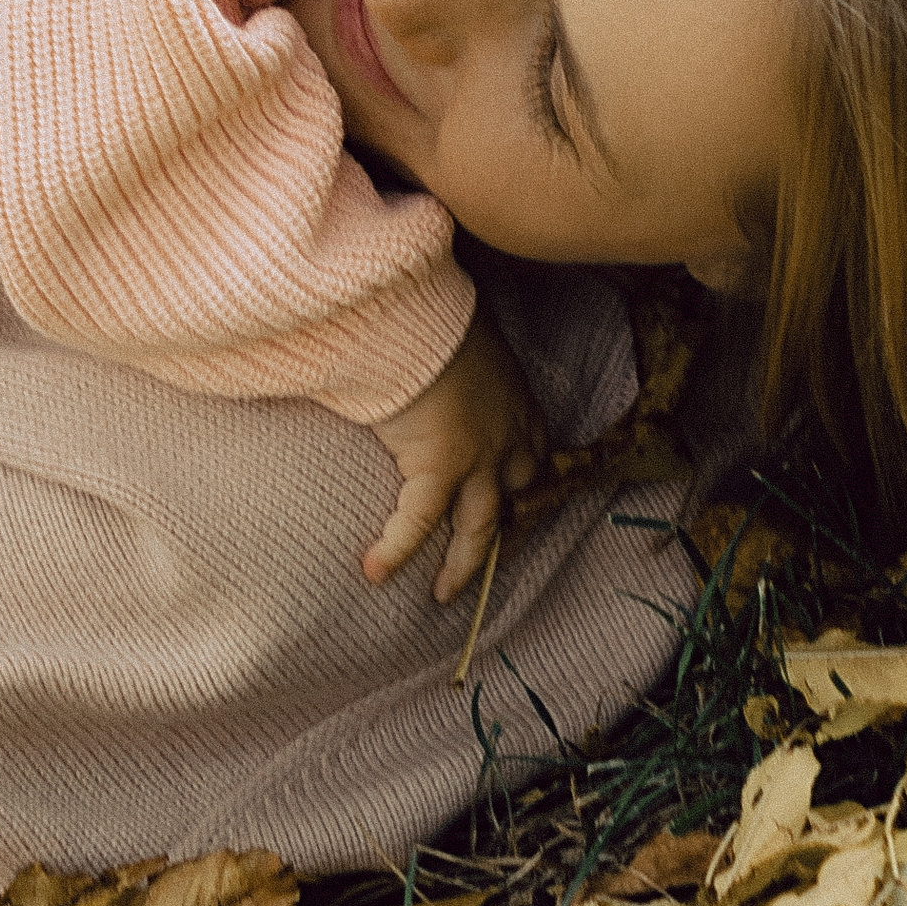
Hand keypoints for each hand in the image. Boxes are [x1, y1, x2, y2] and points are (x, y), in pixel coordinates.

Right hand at [364, 307, 545, 601]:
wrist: (419, 311)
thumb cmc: (433, 313)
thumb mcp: (462, 336)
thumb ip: (459, 359)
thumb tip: (433, 356)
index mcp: (517, 404)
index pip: (532, 455)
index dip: (523, 484)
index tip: (513, 501)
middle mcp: (509, 437)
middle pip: (515, 498)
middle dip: (504, 532)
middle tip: (487, 559)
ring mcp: (480, 457)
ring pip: (479, 527)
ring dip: (463, 565)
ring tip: (442, 593)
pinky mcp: (440, 467)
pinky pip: (417, 522)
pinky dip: (396, 548)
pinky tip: (374, 572)